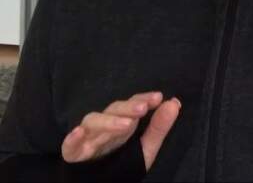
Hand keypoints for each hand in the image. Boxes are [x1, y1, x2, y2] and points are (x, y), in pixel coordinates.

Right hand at [61, 91, 180, 170]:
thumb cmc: (123, 162)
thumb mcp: (146, 147)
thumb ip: (159, 127)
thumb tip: (174, 102)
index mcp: (124, 122)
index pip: (133, 104)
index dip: (144, 99)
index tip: (158, 97)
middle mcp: (106, 125)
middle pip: (114, 110)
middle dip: (128, 107)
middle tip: (143, 108)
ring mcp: (88, 138)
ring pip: (92, 122)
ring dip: (108, 121)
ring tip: (126, 124)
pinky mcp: (74, 153)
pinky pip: (69, 145)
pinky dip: (72, 138)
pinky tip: (79, 132)